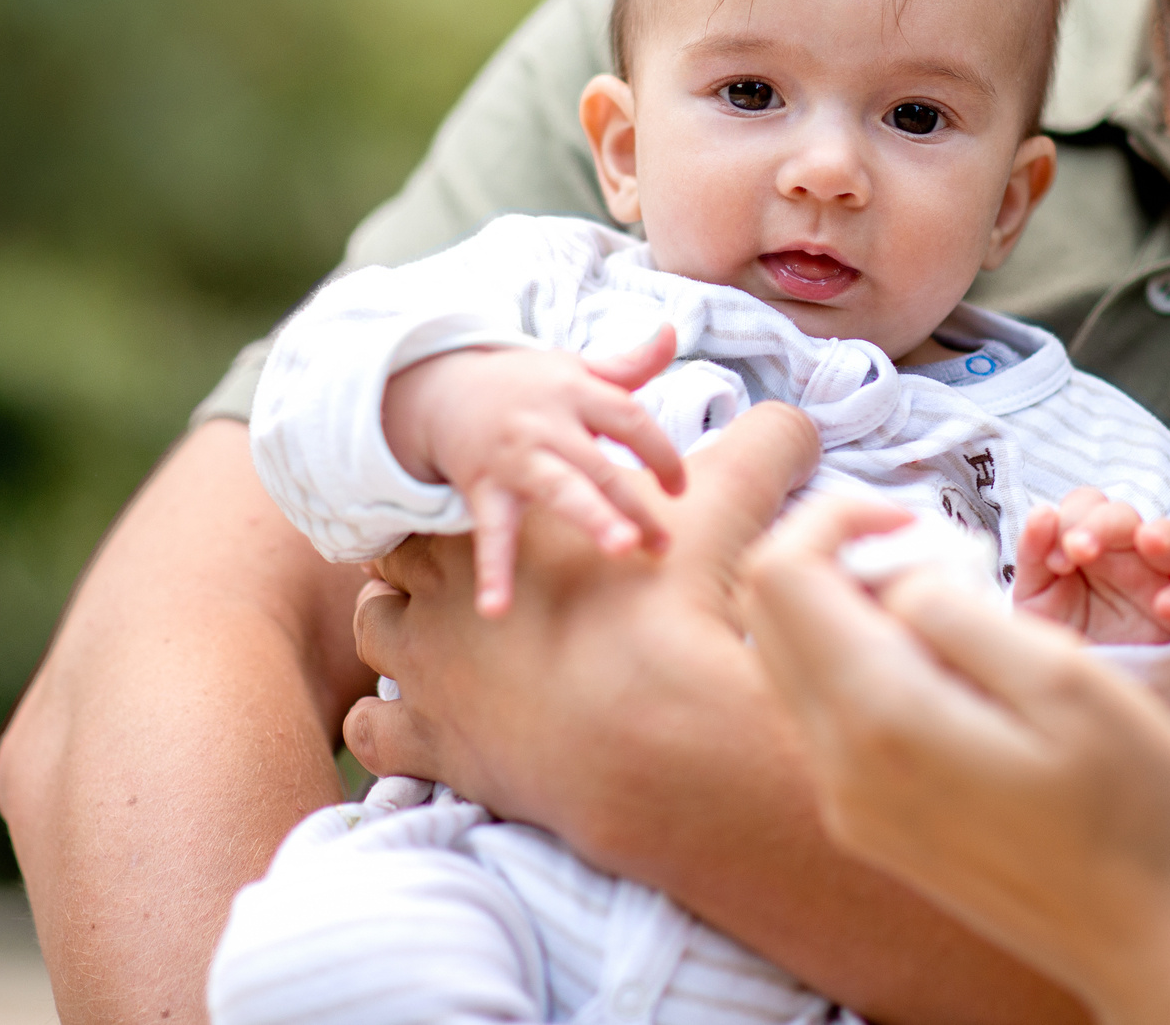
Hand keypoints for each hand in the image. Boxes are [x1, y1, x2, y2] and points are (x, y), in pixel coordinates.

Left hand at [346, 405, 1090, 1024]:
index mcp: (504, 529)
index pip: (460, 491)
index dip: (481, 493)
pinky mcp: (433, 749)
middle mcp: (447, 595)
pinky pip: (373, 731)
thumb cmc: (675, 620)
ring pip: (375, 631)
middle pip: (401, 557)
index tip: (505, 500)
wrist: (645, 741)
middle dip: (427, 559)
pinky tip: (404, 722)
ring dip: (398, 630)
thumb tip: (796, 421)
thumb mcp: (726, 510)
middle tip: (465, 569)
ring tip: (434, 638)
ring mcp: (427, 674)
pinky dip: (381, 724)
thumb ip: (764, 449)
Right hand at [380, 325, 685, 614]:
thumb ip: (627, 364)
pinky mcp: (484, 489)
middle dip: (633, 503)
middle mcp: (548, 424)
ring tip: (619, 548)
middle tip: (662, 544)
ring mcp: (516, 457)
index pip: (629, 418)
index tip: (679, 487)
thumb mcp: (574, 367)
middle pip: (599, 464)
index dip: (660, 452)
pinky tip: (496, 609)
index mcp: (576, 391)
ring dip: (591, 519)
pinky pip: (490, 534)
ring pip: (558, 491)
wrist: (441, 387)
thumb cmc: (525, 384)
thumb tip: (671, 331)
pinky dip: (492, 573)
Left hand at [742, 496, 1169, 1024]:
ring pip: (788, 659)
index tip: (924, 521)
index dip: (840, 516)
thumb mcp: (1064, 678)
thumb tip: (896, 576)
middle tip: (939, 556)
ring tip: (950, 608)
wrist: (1155, 937)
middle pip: (768, 612)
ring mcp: (847, 804)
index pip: (783, 574)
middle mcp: (839, 769)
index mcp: (880, 722)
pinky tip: (945, 668)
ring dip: (848, 605)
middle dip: (838, 553)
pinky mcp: (867, 823)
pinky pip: (823, 710)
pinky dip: (860, 658)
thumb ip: (958, 612)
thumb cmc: (1135, 807)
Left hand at [1012, 488, 1169, 644]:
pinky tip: (1165, 607)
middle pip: (1122, 515)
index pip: (1085, 504)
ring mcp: (1155, 576)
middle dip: (1102, 526)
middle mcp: (1123, 550)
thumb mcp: (1035, 596)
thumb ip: (1033, 554)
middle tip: (1080, 550)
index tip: (1054, 562)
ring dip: (1161, 535)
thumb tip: (1042, 511)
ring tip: (1149, 543)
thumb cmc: (1059, 627)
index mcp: (1086, 538)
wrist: (1083, 685)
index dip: (1070, 520)